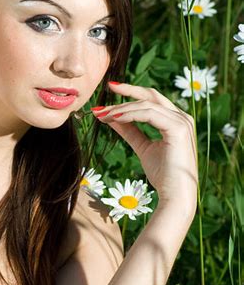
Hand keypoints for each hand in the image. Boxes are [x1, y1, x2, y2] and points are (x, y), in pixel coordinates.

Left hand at [92, 81, 197, 211]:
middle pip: (151, 96)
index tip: (111, 91)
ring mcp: (182, 122)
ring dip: (122, 108)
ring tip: (103, 115)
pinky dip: (130, 114)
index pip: (152, 100)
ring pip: (147, 105)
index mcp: (176, 120)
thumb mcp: (142, 147)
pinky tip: (115, 118)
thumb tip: (111, 116)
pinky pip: (149, 114)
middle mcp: (182, 117)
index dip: (131, 95)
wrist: (174, 195)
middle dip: (128, 92)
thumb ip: (129, 130)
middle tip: (107, 90)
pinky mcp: (178, 128)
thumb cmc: (162, 174)